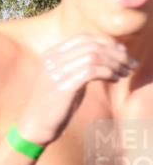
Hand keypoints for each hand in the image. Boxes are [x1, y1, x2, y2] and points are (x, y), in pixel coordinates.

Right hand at [19, 35, 136, 145]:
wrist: (35, 126)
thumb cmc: (54, 105)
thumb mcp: (65, 79)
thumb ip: (78, 65)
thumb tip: (108, 53)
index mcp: (50, 56)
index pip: (82, 38)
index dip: (106, 42)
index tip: (121, 53)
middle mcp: (51, 61)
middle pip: (91, 45)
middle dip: (115, 53)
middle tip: (129, 64)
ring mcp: (56, 73)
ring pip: (93, 57)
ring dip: (114, 63)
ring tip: (123, 73)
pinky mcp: (63, 86)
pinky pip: (91, 71)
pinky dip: (108, 73)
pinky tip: (115, 79)